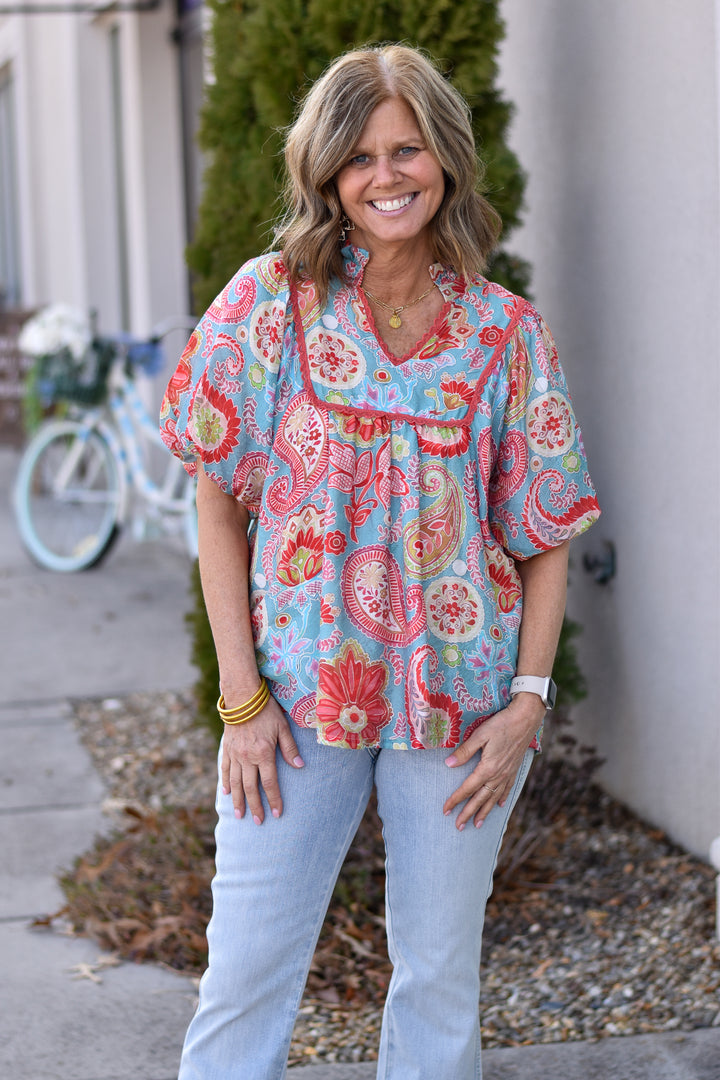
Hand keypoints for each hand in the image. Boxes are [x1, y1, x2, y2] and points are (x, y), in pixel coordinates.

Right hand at [221, 694, 303, 823]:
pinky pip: (225, 769)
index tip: (277, 813)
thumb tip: (300, 767)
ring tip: (239, 815)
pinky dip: (226, 783)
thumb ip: (290, 749)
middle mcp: (247, 757)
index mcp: (263, 753)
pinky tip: (227, 793)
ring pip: (235, 783)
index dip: (274, 799)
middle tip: (258, 822)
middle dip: (255, 806)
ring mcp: (235, 754)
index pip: (269, 783)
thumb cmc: (266, 710)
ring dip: (238, 800)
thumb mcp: (283, 727)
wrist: (242, 696)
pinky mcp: (227, 749)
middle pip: (250, 788)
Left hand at [443, 696, 543, 829]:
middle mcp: (498, 775)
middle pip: (480, 798)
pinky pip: (507, 789)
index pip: (467, 788)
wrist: (526, 719)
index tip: (445, 810)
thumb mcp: (480, 735)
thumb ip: (464, 751)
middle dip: (468, 813)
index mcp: (487, 768)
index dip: (455, 800)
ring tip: (477, 824)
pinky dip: (502, 798)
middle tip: (459, 827)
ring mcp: (508, 774)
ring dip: (485, 811)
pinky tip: (500, 805)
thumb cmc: (501, 724)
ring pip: (494, 798)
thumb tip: (448, 765)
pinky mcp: (514, 769)